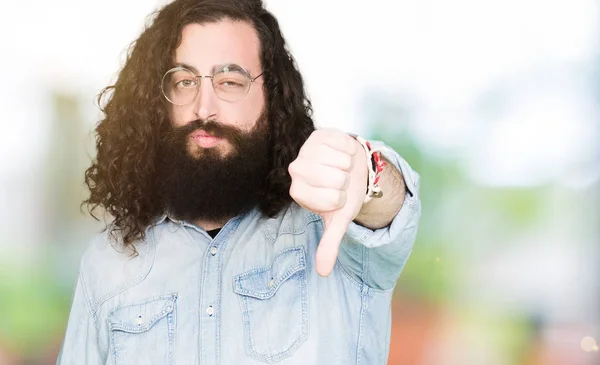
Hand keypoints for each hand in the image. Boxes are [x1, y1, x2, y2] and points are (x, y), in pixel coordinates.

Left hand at [288, 129, 367, 275]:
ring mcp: (306, 149)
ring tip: (341, 167)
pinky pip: (345, 144)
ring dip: (348, 165)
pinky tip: (342, 153)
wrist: (351, 168)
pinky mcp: (320, 133)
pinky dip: (349, 150)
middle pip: (336, 179)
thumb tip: (323, 273)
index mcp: (298, 191)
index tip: (335, 196)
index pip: (331, 198)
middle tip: (339, 180)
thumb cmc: (342, 194)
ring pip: (341, 162)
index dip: (340, 198)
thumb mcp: (337, 220)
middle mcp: (296, 169)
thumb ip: (328, 244)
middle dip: (345, 182)